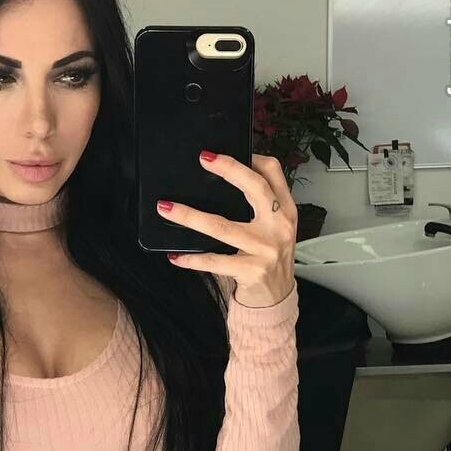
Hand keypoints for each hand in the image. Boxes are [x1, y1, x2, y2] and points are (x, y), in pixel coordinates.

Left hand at [158, 152, 297, 307]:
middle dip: (228, 170)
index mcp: (285, 211)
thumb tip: (223, 182)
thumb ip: (260, 207)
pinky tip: (175, 256)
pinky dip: (191, 259)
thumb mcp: (274, 228)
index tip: (224, 152)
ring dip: (189, 216)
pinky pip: (213, 261)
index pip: (273, 173)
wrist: (276, 298)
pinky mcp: (250, 271)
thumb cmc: (269, 259)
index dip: (251, 158)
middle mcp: (279, 227)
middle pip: (254, 189)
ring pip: (222, 227)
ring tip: (166, 208)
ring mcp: (265, 250)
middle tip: (203, 159)